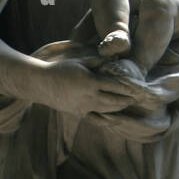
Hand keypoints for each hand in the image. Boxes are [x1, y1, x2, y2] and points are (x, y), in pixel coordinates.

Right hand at [36, 57, 158, 116]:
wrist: (42, 84)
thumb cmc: (61, 69)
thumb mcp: (80, 62)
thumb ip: (97, 61)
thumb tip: (113, 58)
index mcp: (91, 82)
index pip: (114, 86)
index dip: (127, 88)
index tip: (136, 89)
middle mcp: (89, 97)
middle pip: (114, 101)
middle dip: (126, 100)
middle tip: (136, 99)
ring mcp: (84, 107)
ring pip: (106, 111)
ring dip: (118, 109)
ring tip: (126, 106)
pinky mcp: (79, 113)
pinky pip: (95, 118)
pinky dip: (106, 119)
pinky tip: (113, 119)